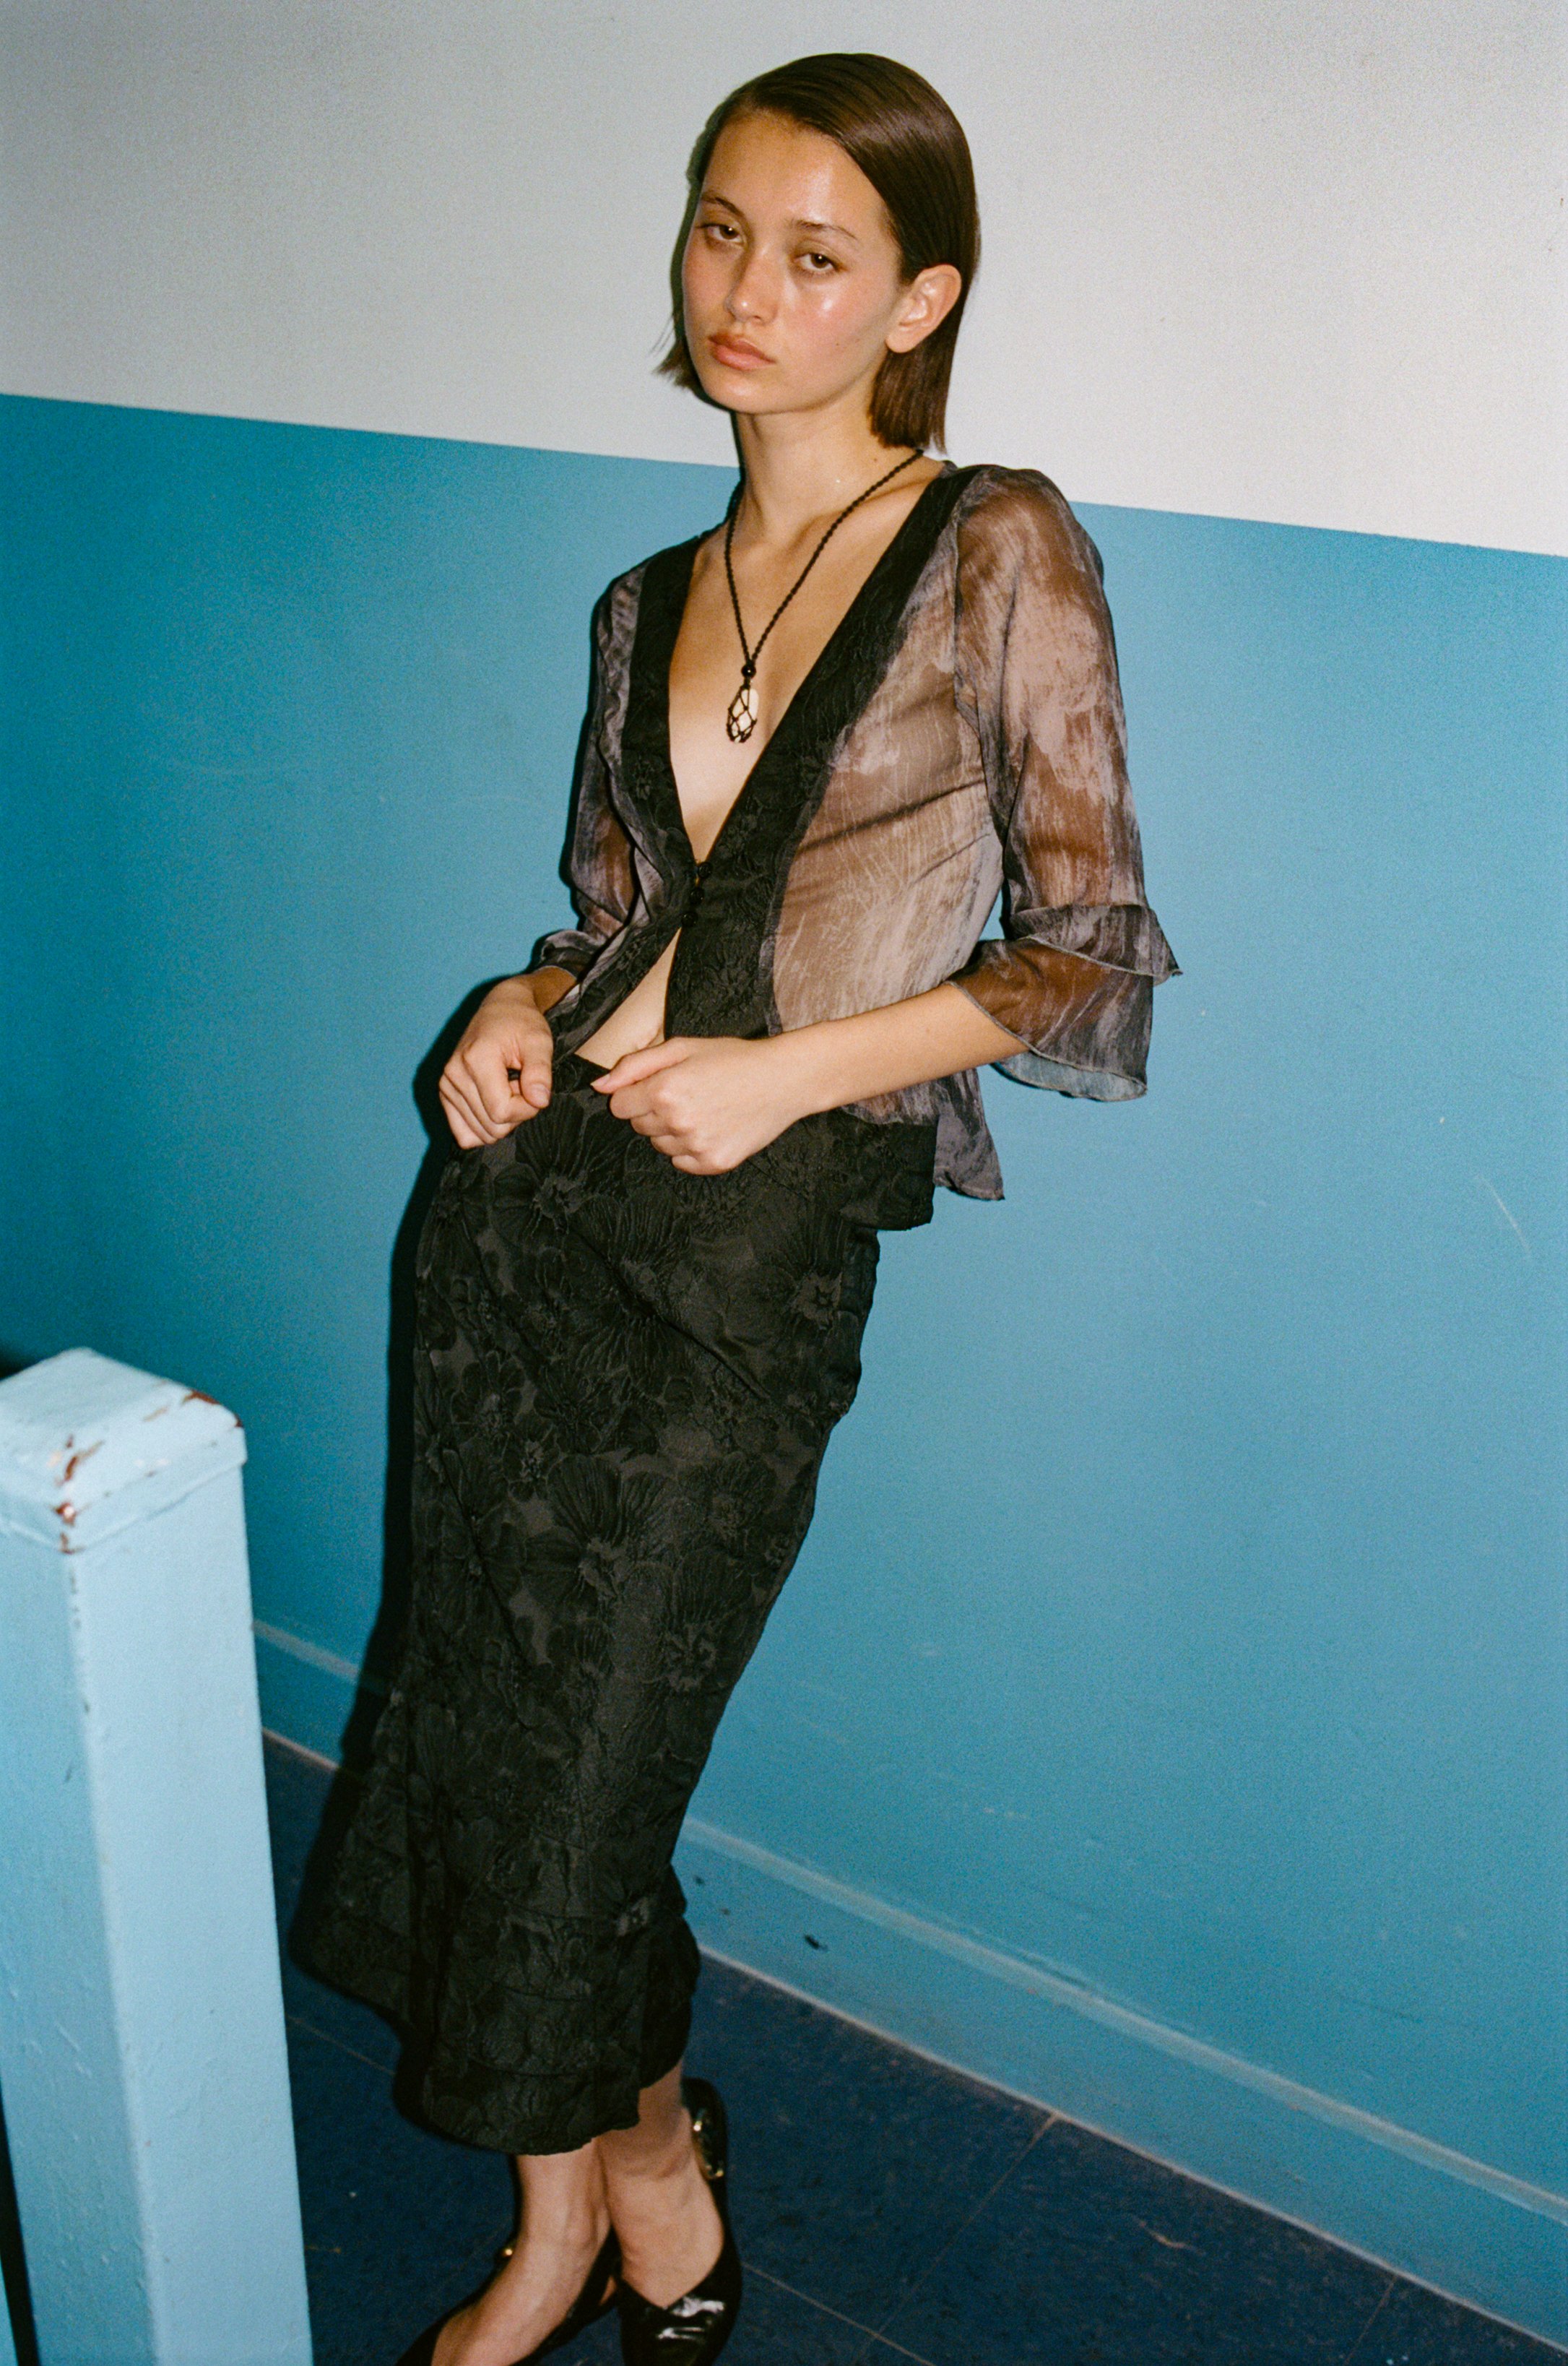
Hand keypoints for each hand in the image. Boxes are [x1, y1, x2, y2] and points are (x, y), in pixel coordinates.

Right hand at [439, 975, 557, 1147]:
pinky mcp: (444, 1094)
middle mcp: (453, 1074)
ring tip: (505, 1087)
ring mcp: (445, 1086)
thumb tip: (539, 1101)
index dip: (527, 1108)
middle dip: (515, 1112)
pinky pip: (465, 1135)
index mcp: (475, 1059)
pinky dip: (484, 1126)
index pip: (502, 1112)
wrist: (499, 1010)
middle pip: (492, 1127)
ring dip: (501, 1117)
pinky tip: (493, 1101)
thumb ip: (540, 1071)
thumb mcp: (539, 1041)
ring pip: (482, 1133)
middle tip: (519, 1083)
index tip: (533, 1086)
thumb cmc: (522, 1024)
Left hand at [591, 1035, 811, 1172]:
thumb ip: (635, 1065)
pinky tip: (713, 1126)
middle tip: (688, 1092)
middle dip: (653, 1110)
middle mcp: (676, 1122)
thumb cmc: (732, 1058)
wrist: (783, 1080)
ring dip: (672, 1130)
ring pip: (659, 1146)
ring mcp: (696, 1146)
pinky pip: (682, 1162)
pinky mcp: (714, 1163)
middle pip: (638, 1126)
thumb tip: (599, 1086)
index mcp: (664, 1090)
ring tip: (703, 1108)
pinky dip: (691, 1148)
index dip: (635, 1093)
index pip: (618, 1106)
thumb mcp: (681, 1048)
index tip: (659, 1084)